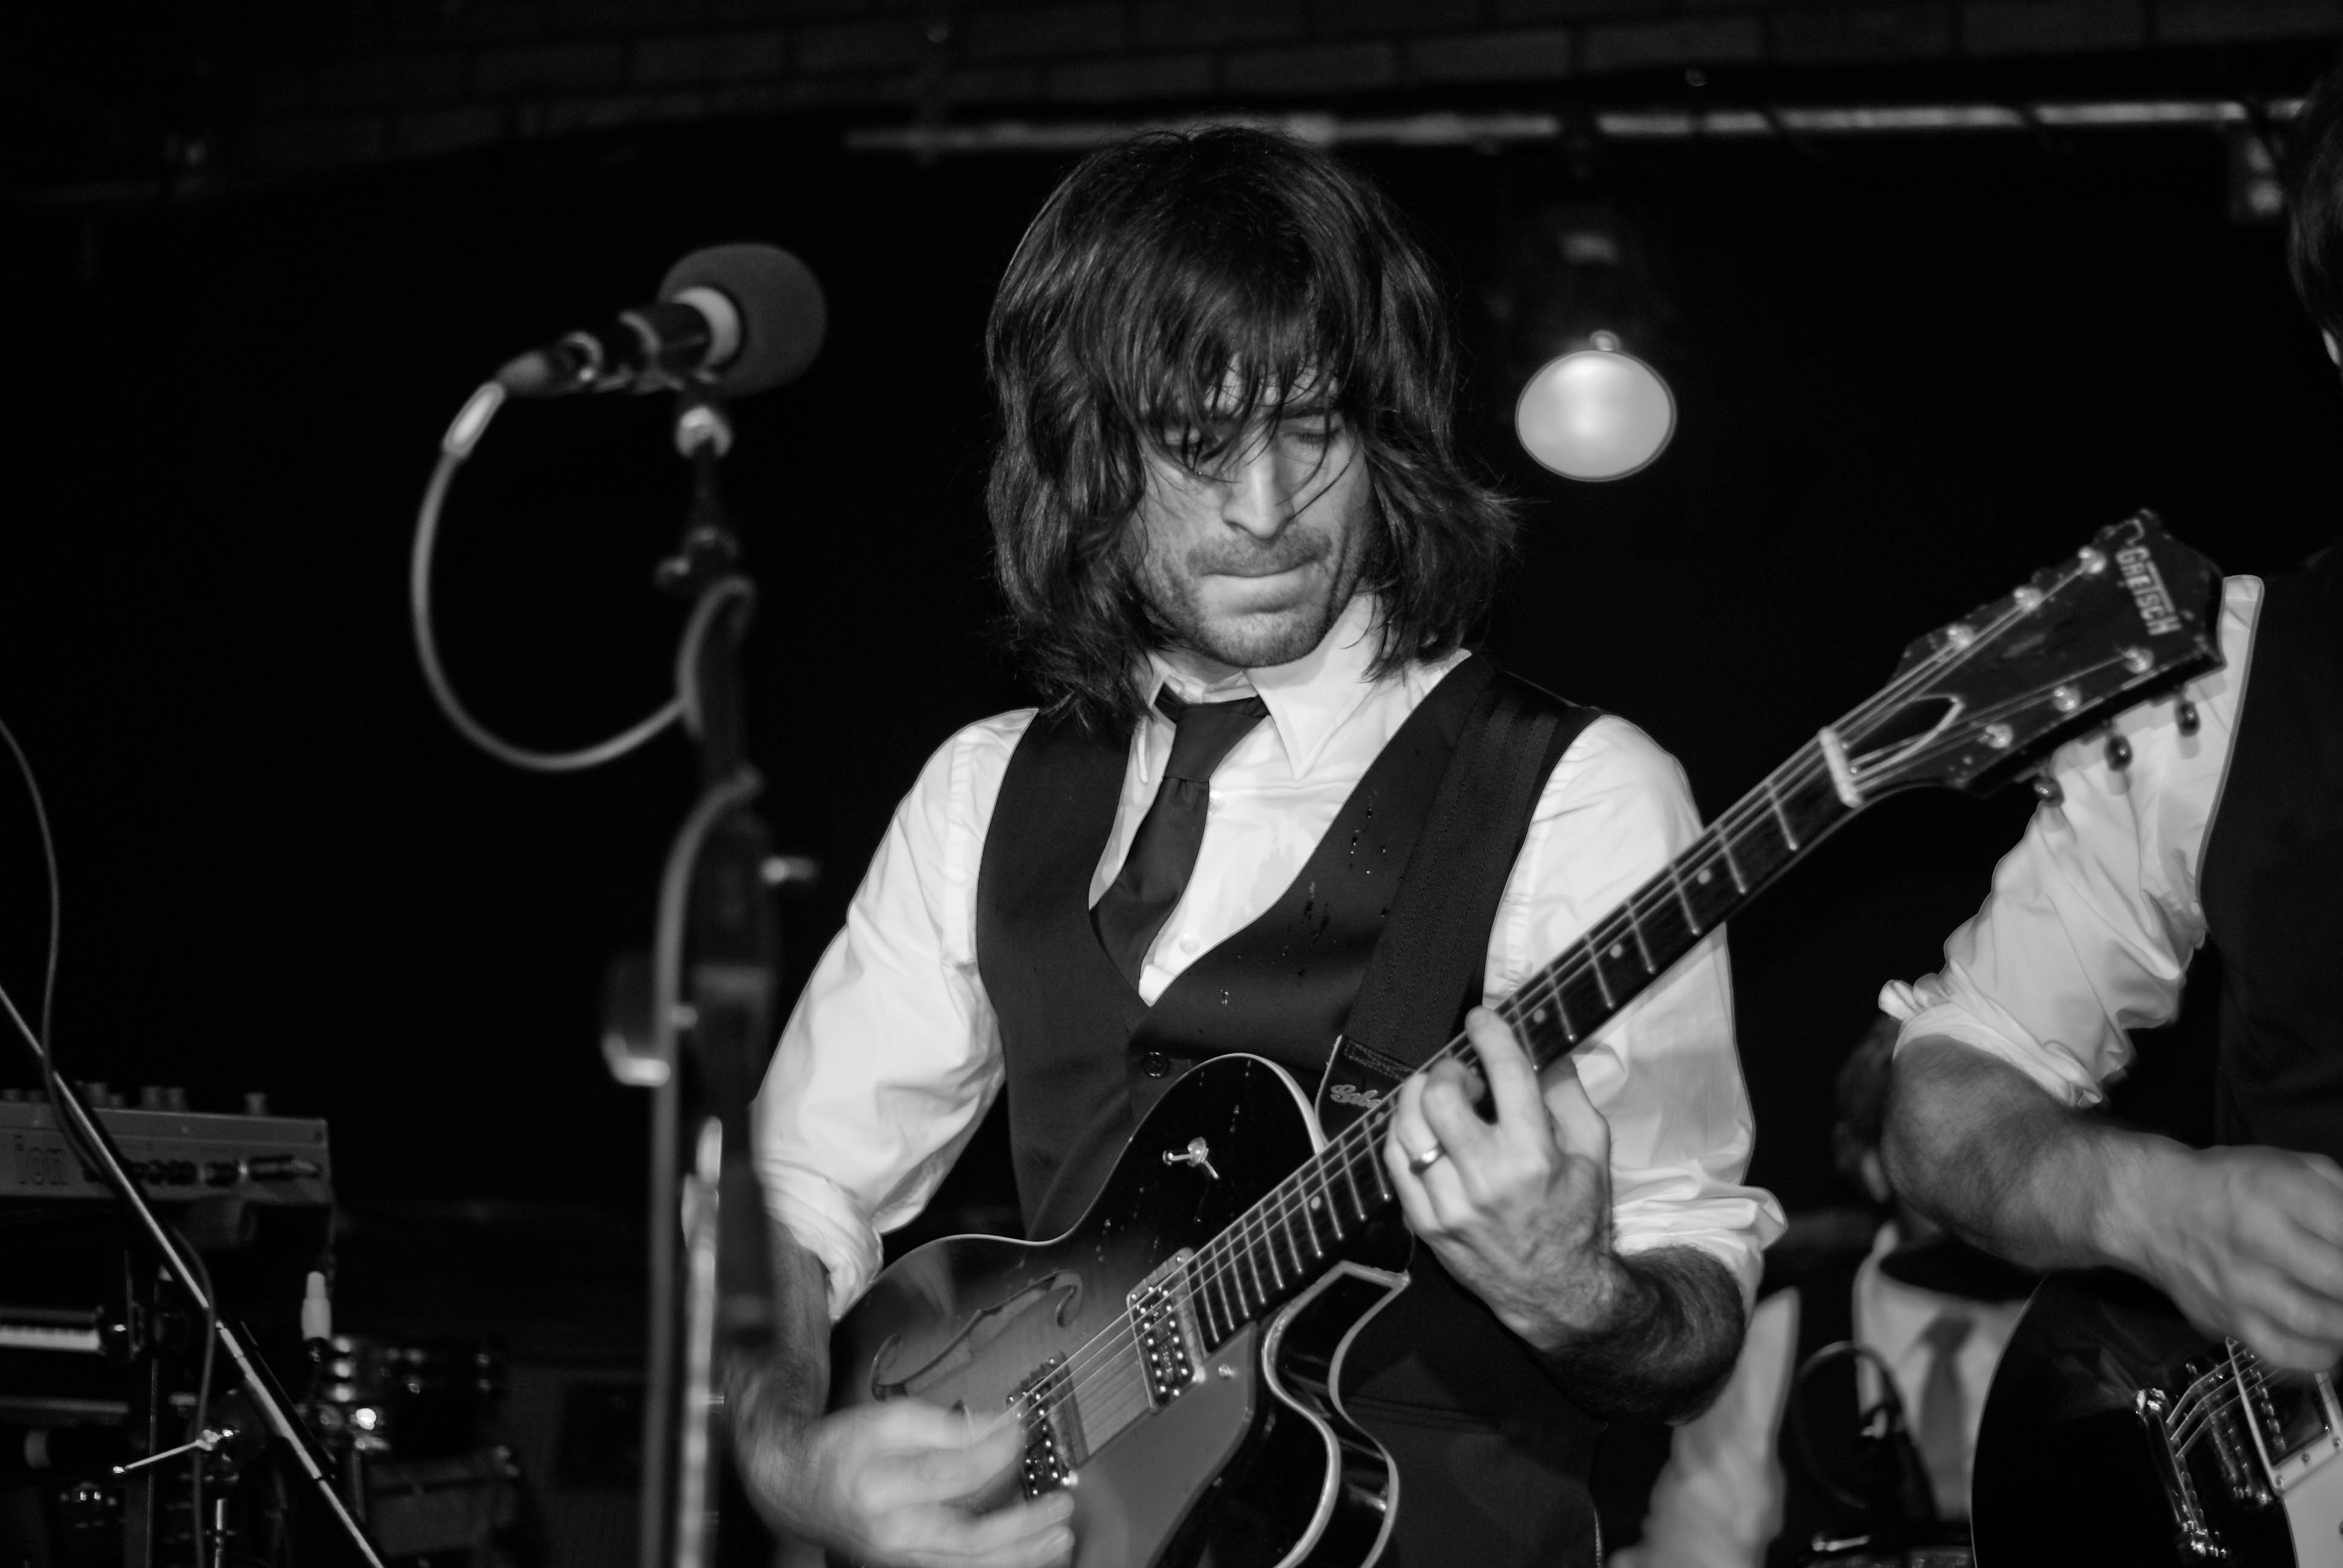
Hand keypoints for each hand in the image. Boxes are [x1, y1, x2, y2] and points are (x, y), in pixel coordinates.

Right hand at [743, 1399, 1074, 1567]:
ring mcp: (900, 1557)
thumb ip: (943, 1424)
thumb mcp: (886, 1420)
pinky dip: (997, 1561)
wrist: (796, 1490)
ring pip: (969, 1565)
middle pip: (969, 1541)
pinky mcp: (908, 1564)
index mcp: (882, 1490)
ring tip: (1059, 1537)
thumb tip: (998, 1425)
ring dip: (1020, 1554)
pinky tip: (1026, 1549)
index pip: (956, 1475)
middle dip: (1023, 1527)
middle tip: (1062, 1506)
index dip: (997, 1451)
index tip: (1022, 1428)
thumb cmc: (840, 1450)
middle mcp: (893, 1534)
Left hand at [1384, 1006, 1627, 1349]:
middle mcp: (1485, 1179)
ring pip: (1406, 1125)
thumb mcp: (1593, 1157)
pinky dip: (1404, 1134)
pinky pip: (1395, 1162)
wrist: (1556, 1294)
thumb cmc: (1578, 1220)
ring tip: (1442, 1100)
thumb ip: (1570, 1098)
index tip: (1481, 1018)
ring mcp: (1448, 1204)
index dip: (1490, 1033)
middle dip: (1450, 1070)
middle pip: (1440, 1095)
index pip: (1504, 1073)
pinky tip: (1424, 1132)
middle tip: (1466, 1076)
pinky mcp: (1425, 1224)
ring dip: (1420, 1097)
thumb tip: (1547, 1051)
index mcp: (1533, 1157)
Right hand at [2129, 1143, 2342, 1372]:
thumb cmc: (2225, 1185)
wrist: (2148, 1209)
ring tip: (2340, 1308)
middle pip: (2338, 1278)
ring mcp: (2237, 1286)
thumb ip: (2339, 1190)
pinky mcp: (2223, 1320)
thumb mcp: (2284, 1165)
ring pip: (2318, 1322)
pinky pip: (2284, 1353)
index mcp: (2273, 1190)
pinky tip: (2330, 1341)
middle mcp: (2253, 1239)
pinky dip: (2320, 1356)